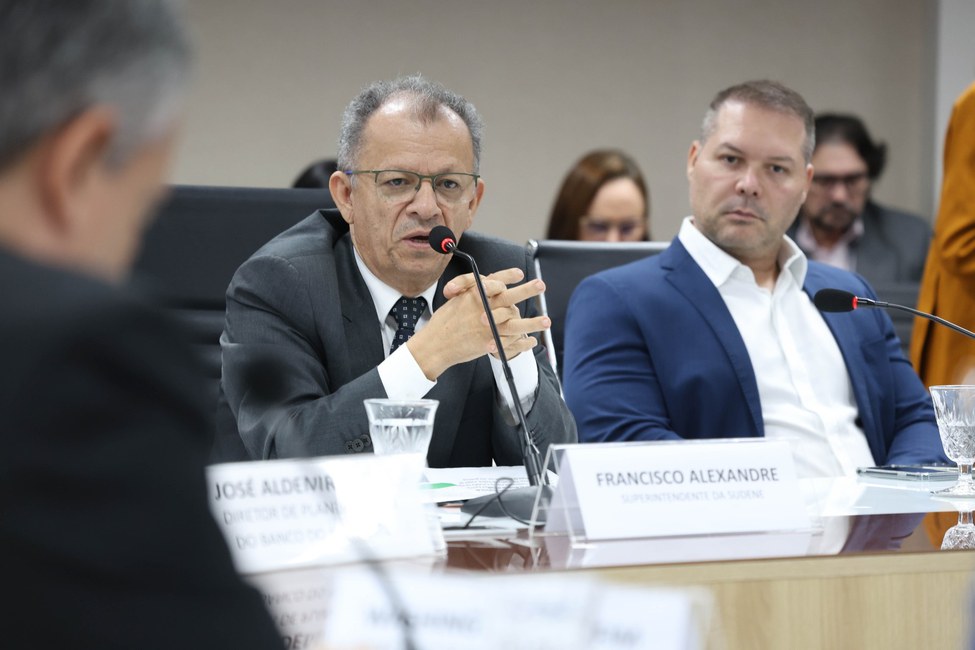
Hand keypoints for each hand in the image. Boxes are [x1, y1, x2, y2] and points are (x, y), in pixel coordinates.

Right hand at [408, 268, 549, 379]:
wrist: (436, 345)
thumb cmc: (444, 322)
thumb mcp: (456, 300)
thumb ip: (473, 290)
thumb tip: (489, 283)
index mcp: (474, 296)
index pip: (494, 281)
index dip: (507, 276)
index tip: (519, 273)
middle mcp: (484, 310)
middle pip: (509, 297)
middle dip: (527, 290)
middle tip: (541, 284)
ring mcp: (488, 328)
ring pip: (515, 324)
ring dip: (533, 323)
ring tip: (547, 321)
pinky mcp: (490, 344)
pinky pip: (511, 344)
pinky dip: (523, 343)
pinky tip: (531, 342)